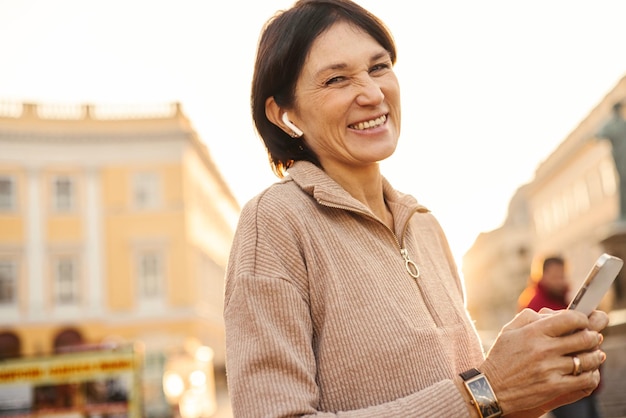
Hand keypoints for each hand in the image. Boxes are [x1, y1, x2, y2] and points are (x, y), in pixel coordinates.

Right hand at [479, 308, 606, 414]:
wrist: (491, 388)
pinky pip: (585, 380)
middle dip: (593, 336)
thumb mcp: (509, 330)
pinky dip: (592, 375)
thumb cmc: (501, 357)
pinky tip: (588, 372)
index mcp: (533, 332)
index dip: (582, 318)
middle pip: (584, 338)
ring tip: (594, 354)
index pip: (570, 319)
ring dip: (595, 355)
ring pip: (588, 359)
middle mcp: (543, 349)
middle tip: (593, 337)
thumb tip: (554, 314)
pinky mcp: (554, 387)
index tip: (583, 321)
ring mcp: (550, 369)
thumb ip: (531, 317)